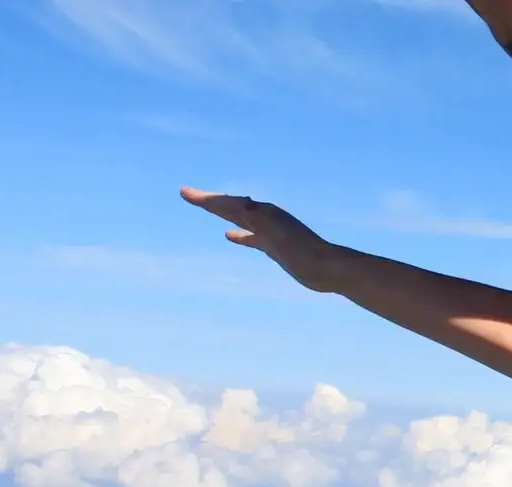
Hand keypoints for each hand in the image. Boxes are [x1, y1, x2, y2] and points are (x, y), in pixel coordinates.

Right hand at [179, 187, 341, 292]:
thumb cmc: (304, 252)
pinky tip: (229, 237)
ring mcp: (270, 232)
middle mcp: (265, 218)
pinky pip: (250, 237)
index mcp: (263, 213)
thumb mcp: (279, 234)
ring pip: (240, 219)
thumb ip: (261, 219)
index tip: (184, 192)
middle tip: (187, 194)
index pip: (228, 204)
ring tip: (207, 208)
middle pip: (231, 207)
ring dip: (222, 213)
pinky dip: (238, 234)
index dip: (206, 199)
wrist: (328, 269)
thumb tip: (242, 205)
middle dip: (209, 201)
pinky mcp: (275, 247)